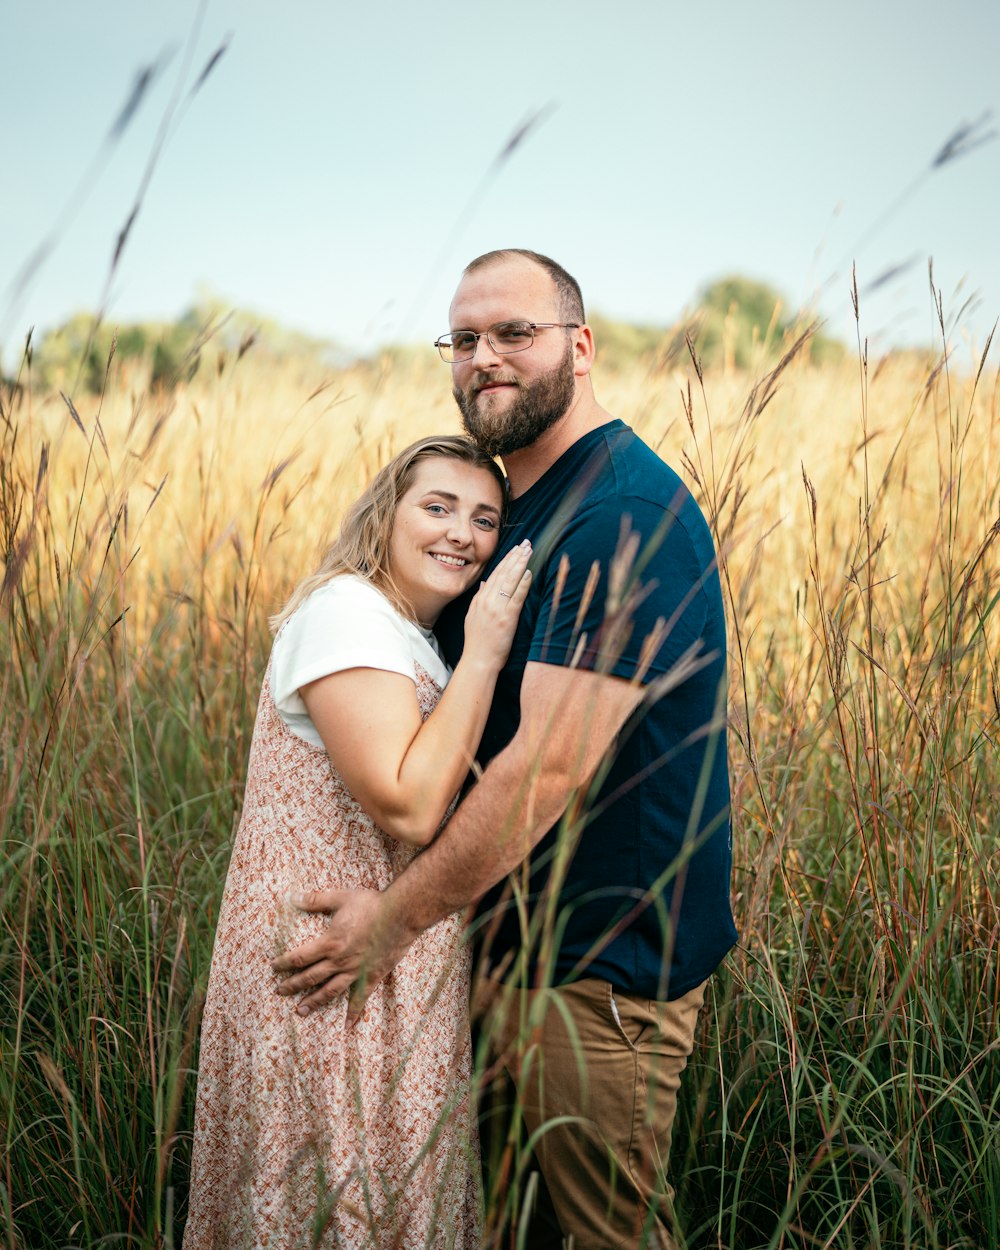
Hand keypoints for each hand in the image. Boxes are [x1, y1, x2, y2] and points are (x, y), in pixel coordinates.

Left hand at [271, 888, 400, 1019]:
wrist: (401, 915)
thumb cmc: (372, 905)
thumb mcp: (341, 898)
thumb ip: (316, 900)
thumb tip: (292, 897)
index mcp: (330, 943)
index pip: (300, 957)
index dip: (284, 963)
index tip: (274, 967)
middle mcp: (339, 961)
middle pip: (310, 977)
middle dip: (292, 986)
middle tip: (279, 992)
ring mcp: (356, 972)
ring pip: (329, 991)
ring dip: (313, 1002)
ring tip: (301, 1011)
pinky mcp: (372, 976)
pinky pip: (360, 998)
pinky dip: (353, 1013)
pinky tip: (347, 1025)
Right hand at [462, 540, 531, 670]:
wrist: (478, 661)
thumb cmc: (477, 642)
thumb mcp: (472, 616)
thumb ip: (479, 599)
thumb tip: (485, 584)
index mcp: (480, 600)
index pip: (495, 574)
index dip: (506, 560)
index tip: (516, 548)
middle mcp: (487, 601)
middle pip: (503, 573)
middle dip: (515, 556)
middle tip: (526, 543)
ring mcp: (496, 609)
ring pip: (509, 581)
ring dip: (520, 564)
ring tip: (529, 551)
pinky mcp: (506, 619)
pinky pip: (516, 597)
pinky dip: (522, 584)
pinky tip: (529, 573)